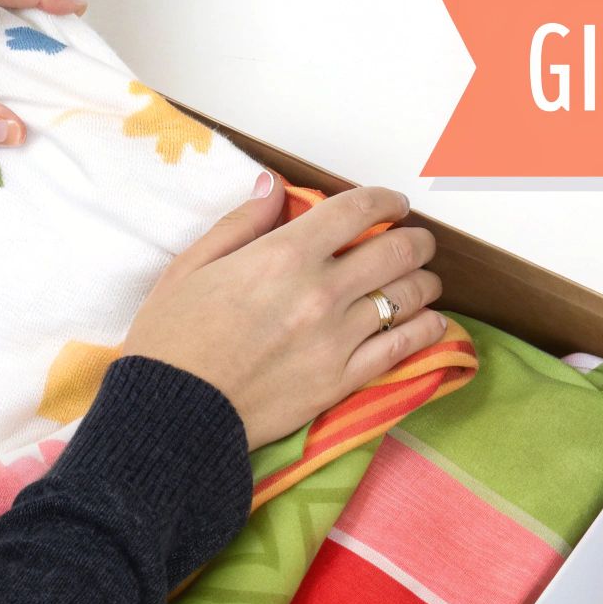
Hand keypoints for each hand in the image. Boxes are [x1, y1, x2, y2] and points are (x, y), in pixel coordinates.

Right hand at [124, 176, 447, 449]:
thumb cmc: (171, 341)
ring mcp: (337, 339)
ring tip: (424, 280)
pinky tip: (432, 322)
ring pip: (408, 297)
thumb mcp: (191, 266)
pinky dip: (426, 329)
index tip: (395, 202)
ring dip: (425, 282)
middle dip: (416, 239)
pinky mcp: (342, 381)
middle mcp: (320, 292)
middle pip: (397, 251)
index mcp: (283, 256)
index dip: (385, 199)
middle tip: (417, 241)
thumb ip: (242, 223)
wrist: (172, 417)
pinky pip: (402, 348)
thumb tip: (275, 186)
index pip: (356, 211)